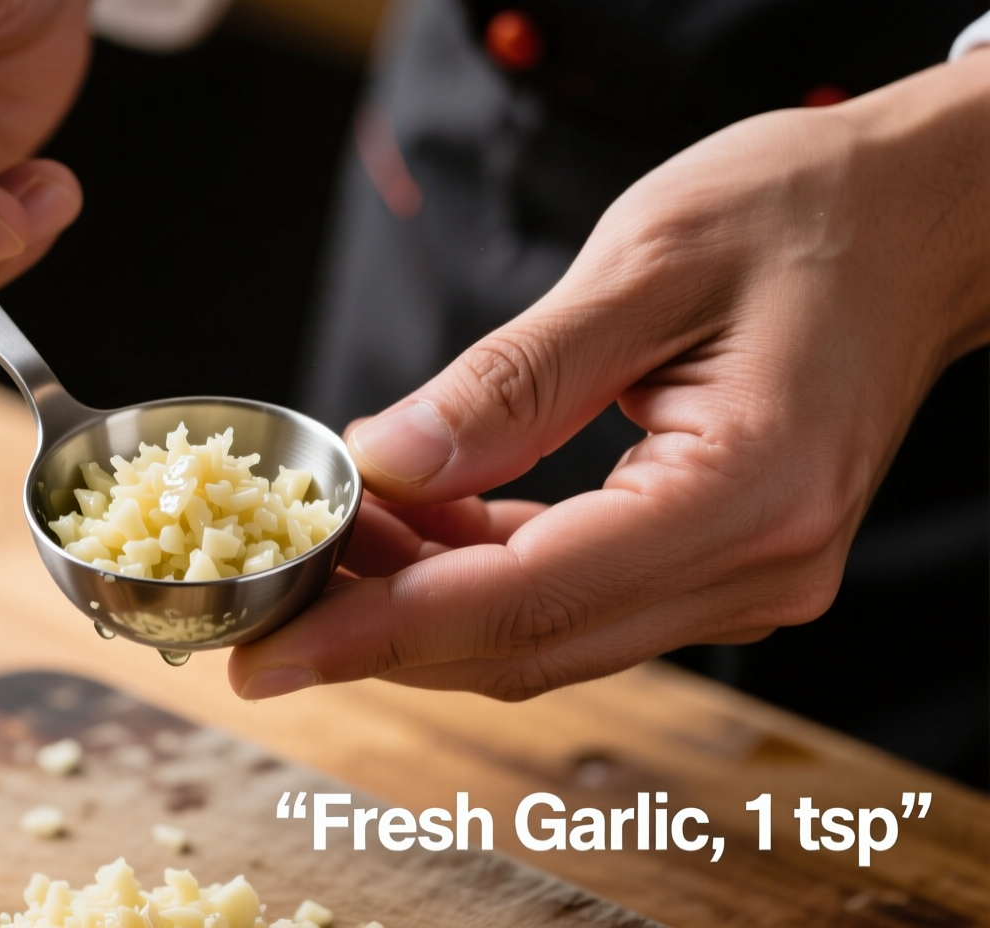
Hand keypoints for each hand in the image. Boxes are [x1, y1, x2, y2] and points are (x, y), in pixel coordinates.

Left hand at [229, 53, 989, 701]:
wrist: (922, 218)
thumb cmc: (805, 214)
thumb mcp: (641, 266)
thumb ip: (510, 381)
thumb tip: (388, 462)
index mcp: (747, 495)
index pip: (527, 601)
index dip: (382, 632)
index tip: (273, 649)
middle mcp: (757, 568)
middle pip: (527, 643)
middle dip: (380, 632)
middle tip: (268, 606)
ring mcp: (745, 578)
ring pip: (543, 632)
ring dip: (421, 603)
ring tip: (328, 539)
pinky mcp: (719, 560)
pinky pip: (574, 593)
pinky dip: (478, 572)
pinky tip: (410, 524)